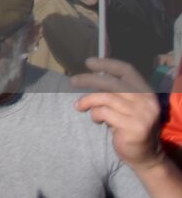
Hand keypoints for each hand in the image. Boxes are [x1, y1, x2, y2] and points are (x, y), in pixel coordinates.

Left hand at [72, 58, 167, 173]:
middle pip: (112, 82)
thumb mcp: (128, 106)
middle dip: (89, 79)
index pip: (126, 70)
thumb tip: (91, 77)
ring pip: (105, 97)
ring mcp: (141, 114)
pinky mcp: (133, 127)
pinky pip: (104, 113)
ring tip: (79, 106)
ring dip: (88, 101)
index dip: (107, 64)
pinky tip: (96, 120)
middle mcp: (146, 101)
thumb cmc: (130, 127)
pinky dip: (95, 114)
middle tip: (73, 81)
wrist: (145, 156)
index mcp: (146, 92)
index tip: (88, 62)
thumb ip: (117, 93)